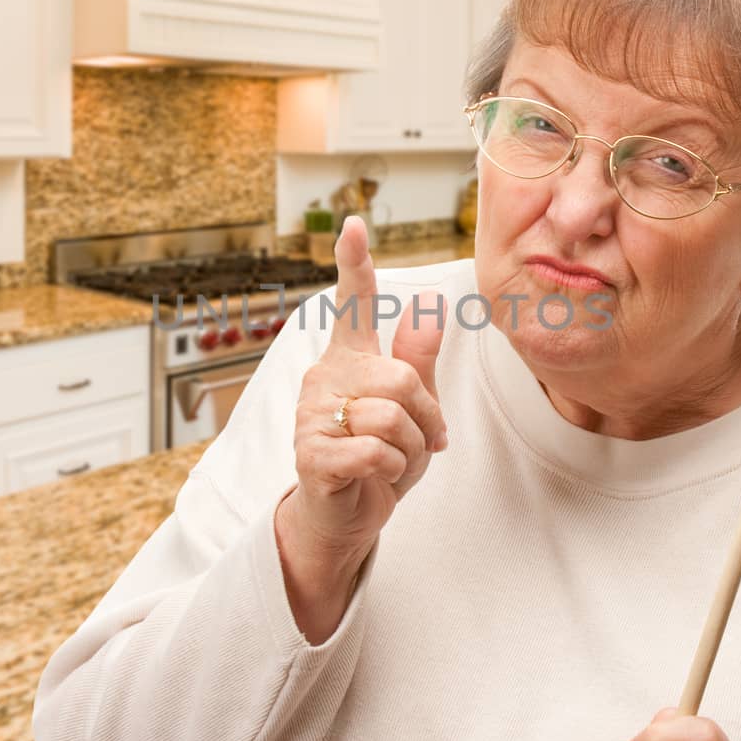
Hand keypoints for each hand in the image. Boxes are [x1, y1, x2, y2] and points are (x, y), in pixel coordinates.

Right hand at [276, 216, 447, 640]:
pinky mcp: (311, 455)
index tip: (352, 223)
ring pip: (391, 417)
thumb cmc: (379, 458)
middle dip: (427, 417)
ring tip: (396, 462)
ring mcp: (311, 416)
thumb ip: (417, 360)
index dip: (353, 262)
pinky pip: (373, 452)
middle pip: (400, 378)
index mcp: (349, 359)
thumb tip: (429, 304)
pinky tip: (377, 476)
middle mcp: (323, 377)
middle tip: (425, 442)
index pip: (350, 303)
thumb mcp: (412, 409)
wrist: (345, 517)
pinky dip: (391, 471)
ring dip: (411, 449)